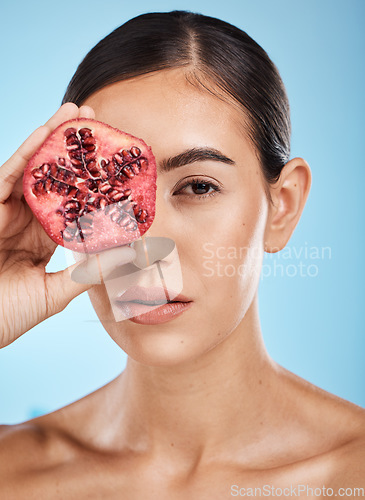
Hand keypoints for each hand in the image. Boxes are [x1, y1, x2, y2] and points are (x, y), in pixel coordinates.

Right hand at [0, 103, 135, 347]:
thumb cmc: (7, 315)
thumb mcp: (55, 293)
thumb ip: (87, 274)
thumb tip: (127, 255)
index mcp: (42, 236)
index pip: (70, 201)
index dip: (89, 180)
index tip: (113, 161)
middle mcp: (25, 218)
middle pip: (51, 175)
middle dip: (71, 148)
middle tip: (96, 122)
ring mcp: (6, 211)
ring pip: (31, 167)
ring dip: (51, 137)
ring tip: (76, 113)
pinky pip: (8, 174)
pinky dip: (27, 152)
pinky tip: (46, 131)